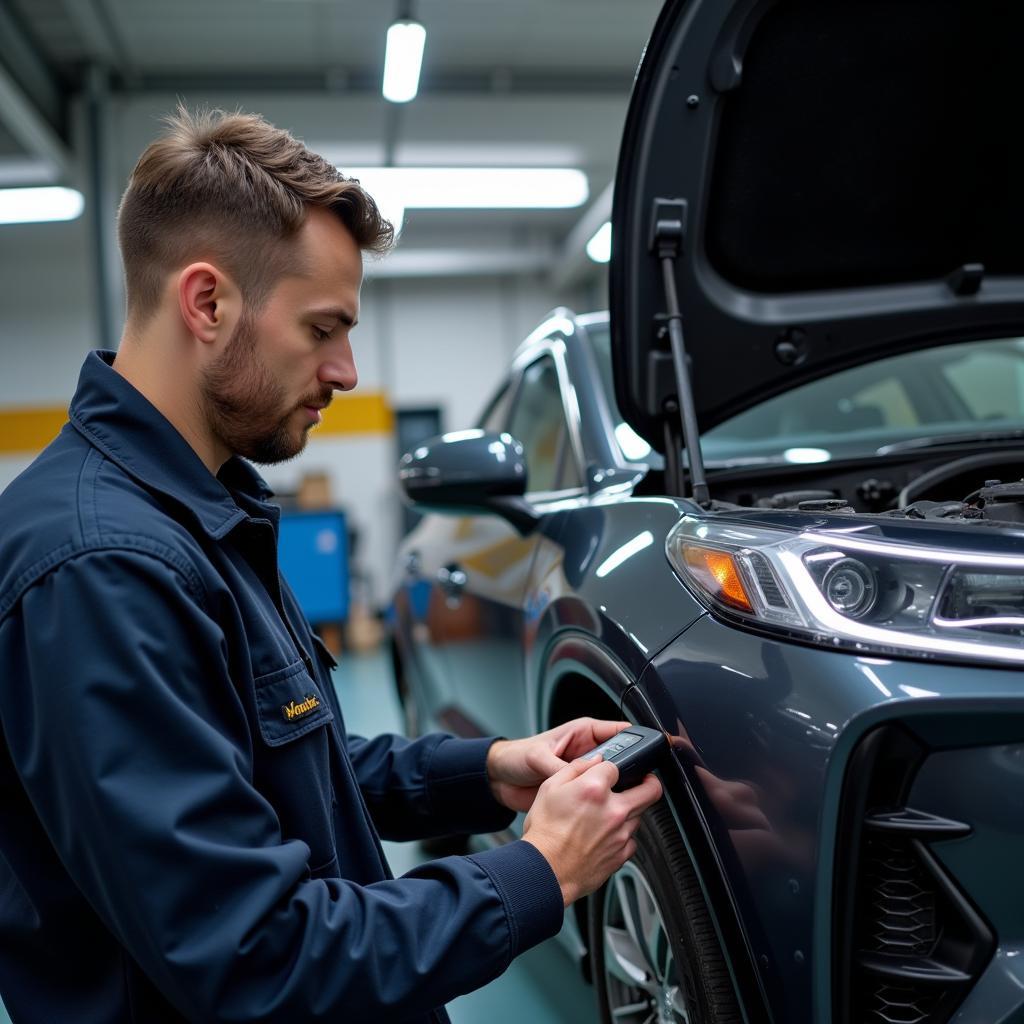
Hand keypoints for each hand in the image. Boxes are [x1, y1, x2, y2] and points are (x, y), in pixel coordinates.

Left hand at [486, 717, 632, 812]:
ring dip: (615, 791)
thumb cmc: (516, 757)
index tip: (650, 750)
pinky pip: (597, 797)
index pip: (618, 732)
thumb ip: (558, 767)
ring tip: (621, 800)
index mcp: (582, 733)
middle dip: (630, 771)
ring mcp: (584, 774)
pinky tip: (606, 812)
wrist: (500, 781)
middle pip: (620, 760)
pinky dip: (602, 804)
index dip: (636, 739)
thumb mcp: (537, 757)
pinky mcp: (578, 793)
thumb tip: (576, 778)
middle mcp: (587, 753)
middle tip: (639, 783)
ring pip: (611, 781)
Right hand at [521, 755, 662, 905]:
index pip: (616, 766)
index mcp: (595, 789)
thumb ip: (575, 768)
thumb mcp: (549, 789)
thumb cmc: (544, 834)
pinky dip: (623, 835)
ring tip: (611, 813)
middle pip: (650, 790)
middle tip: (642, 782)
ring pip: (641, 815)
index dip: (609, 767)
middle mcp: (613, 810)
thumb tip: (593, 761)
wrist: (545, 872)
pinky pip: (632, 839)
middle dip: (649, 782)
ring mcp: (620, 834)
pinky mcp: (621, 854)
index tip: (607, 772)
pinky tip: (607, 835)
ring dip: (630, 810)